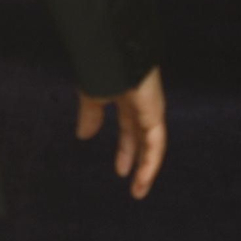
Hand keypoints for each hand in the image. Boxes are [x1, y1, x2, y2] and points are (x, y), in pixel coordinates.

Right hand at [77, 67, 167, 199]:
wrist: (110, 49)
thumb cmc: (101, 64)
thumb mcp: (92, 96)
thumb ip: (90, 116)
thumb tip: (84, 135)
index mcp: (127, 97)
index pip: (129, 129)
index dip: (125, 150)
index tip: (120, 170)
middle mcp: (142, 104)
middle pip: (142, 139)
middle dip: (137, 162)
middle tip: (134, 186)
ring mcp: (151, 108)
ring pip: (152, 145)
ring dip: (146, 169)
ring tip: (139, 191)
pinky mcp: (155, 112)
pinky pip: (156, 143)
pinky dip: (150, 162)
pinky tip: (143, 178)